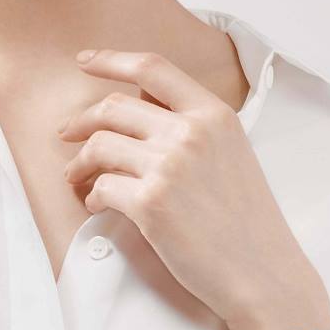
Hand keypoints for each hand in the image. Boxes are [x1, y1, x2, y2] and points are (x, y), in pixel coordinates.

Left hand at [58, 48, 326, 329]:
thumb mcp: (232, 153)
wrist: (262, 270)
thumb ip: (193, 126)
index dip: (111, 60)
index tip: (84, 62)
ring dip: (79, 161)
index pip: (152, 68)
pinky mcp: (150, 204)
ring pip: (100, 146)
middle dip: (81, 120)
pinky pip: (101, 187)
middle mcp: (190, 132)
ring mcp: (169, 166)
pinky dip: (93, 196)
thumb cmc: (247, 219)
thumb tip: (142, 111)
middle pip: (114, 107)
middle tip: (67, 133)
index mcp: (214, 114)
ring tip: (75, 176)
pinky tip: (98, 205)